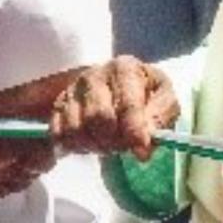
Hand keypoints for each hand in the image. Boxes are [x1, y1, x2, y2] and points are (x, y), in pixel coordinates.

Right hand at [49, 55, 177, 161]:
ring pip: (76, 130)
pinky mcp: (58, 107)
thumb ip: (160, 118)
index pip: (127, 104)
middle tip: (125, 147)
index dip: (135, 131)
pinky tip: (92, 143)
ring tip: (111, 144)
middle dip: (115, 140)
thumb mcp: (165, 101)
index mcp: (124, 68)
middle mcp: (94, 75)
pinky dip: (77, 147)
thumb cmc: (147, 95)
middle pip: (98, 118)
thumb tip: (147, 141)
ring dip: (96, 146)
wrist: (120, 89)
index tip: (142, 153)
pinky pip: (59, 135)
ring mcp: (72, 90)